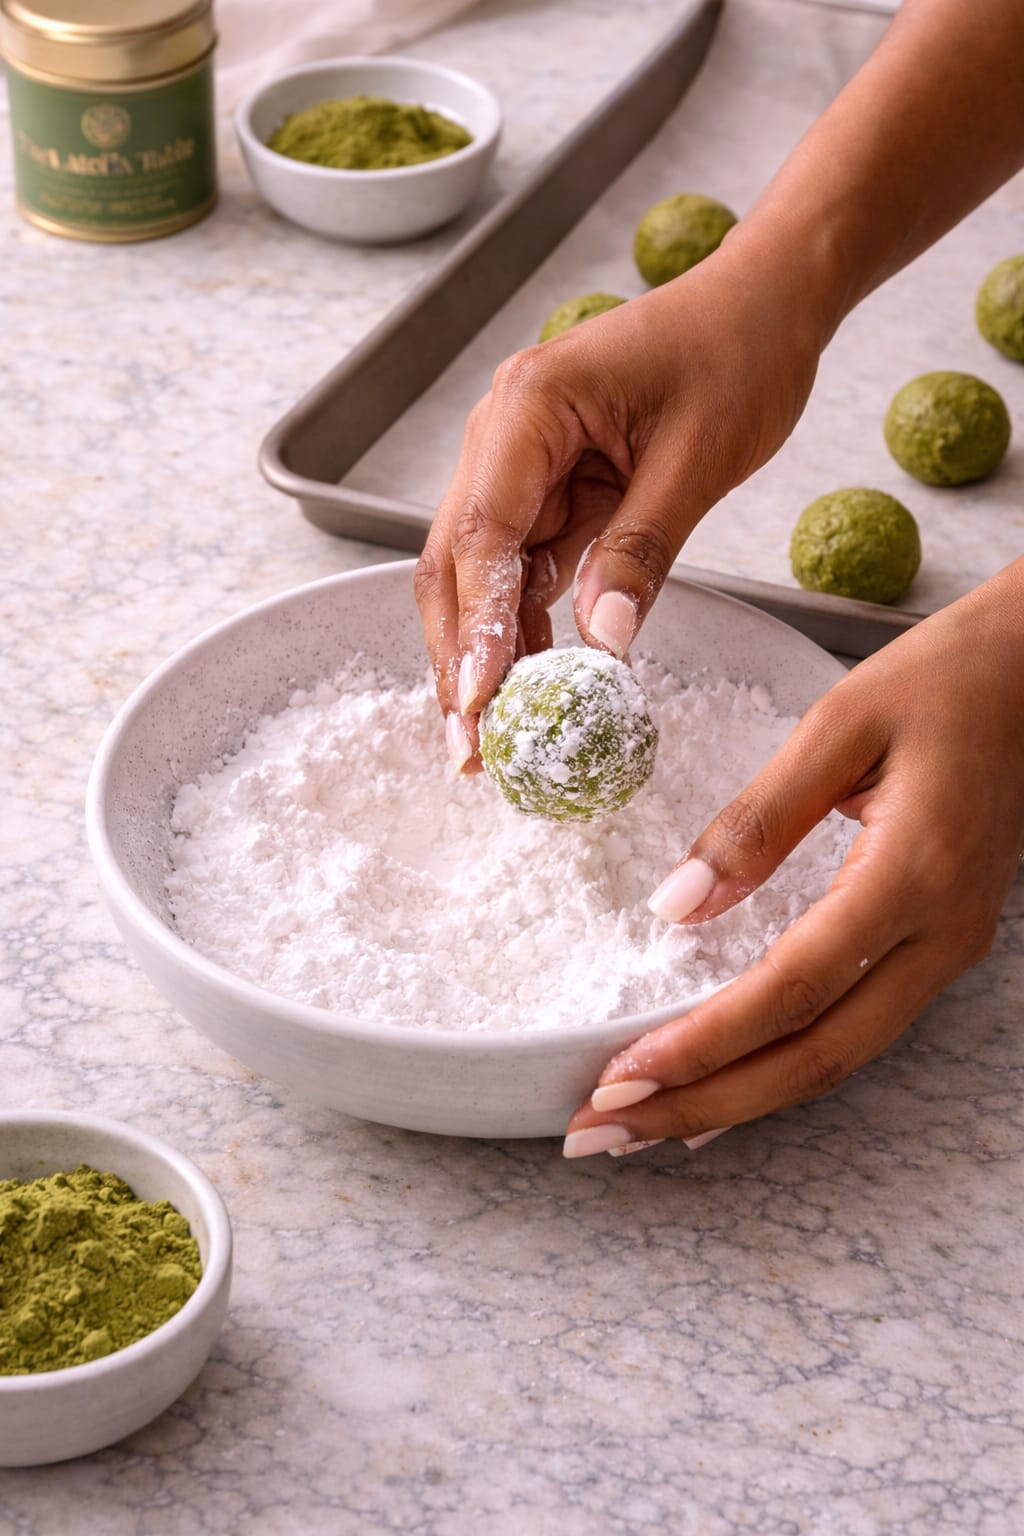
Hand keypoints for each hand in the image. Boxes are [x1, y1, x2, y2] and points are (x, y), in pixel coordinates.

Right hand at [414, 242, 824, 770]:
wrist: (763, 303)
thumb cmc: (738, 355)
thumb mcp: (698, 459)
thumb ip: (642, 549)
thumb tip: (602, 642)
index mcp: (530, 407)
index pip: (482, 531)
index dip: (477, 624)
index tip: (479, 700)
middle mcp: (503, 433)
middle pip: (455, 559)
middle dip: (459, 655)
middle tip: (470, 746)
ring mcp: (519, 462)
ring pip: (478, 572)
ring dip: (484, 652)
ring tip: (494, 736)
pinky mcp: (547, 487)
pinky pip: (521, 567)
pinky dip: (522, 627)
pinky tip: (530, 685)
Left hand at [562, 561, 1023, 1156]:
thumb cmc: (941, 681)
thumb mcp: (837, 726)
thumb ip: (756, 821)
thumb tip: (675, 905)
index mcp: (914, 876)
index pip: (794, 988)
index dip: (705, 1042)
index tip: (620, 1078)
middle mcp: (941, 935)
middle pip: (817, 1058)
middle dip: (705, 1104)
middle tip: (603, 1130)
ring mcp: (948, 949)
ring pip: (839, 1059)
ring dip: (737, 1100)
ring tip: (644, 1126)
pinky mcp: (938, 945)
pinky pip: (857, 1030)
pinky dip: (782, 1070)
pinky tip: (725, 1089)